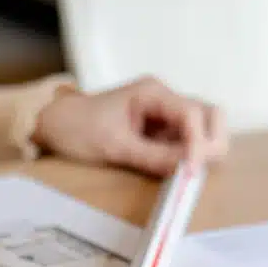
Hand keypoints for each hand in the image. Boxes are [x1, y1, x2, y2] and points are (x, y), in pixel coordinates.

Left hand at [32, 76, 228, 175]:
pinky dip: (188, 158)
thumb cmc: (78, 128)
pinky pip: (186, 143)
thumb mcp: (113, 146)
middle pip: (210, 115)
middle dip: (212, 143)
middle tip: (198, 171)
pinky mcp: (161, 132)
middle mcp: (165, 100)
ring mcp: (165, 116)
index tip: (192, 170)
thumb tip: (186, 170)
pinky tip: (177, 172)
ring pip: (203, 129)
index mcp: (153, 92)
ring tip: (186, 174)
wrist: (56, 126)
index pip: (193, 113)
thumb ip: (152, 157)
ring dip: (203, 151)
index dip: (199, 143)